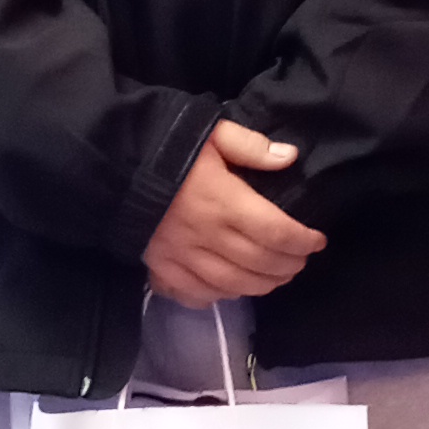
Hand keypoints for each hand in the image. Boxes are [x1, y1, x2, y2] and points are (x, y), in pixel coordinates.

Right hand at [142, 119, 326, 308]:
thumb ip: (251, 146)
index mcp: (223, 201)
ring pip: (235, 285)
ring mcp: (183, 257)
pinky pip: (199, 294)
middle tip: (300, 259)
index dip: (303, 241)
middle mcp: (207, 236)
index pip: (276, 232)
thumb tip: (289, 158)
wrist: (111, 165)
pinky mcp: (162, 269)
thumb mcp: (211, 132)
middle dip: (289, 265)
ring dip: (263, 285)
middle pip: (261, 263)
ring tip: (277, 276)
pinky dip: (222, 295)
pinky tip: (234, 287)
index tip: (317, 240)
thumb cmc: (167, 147)